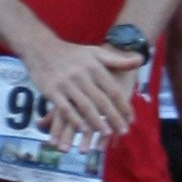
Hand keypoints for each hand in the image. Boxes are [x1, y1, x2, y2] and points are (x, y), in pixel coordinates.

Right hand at [19, 37, 140, 146]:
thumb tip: (140, 60)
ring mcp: (66, 84)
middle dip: (114, 118)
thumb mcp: (95, 53)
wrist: (41, 48)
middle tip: (123, 131)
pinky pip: (66, 109)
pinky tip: (83, 130)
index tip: (131, 119)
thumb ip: (117, 60)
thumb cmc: (71, 53)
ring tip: (107, 133)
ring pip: (85, 106)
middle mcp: (81, 75)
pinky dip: (75, 120)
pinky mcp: (52, 91)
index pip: (113, 90)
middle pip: (101, 101)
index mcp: (94, 67)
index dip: (123, 106)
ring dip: (97, 122)